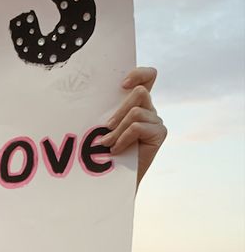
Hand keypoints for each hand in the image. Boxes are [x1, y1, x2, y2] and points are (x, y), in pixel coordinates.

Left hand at [101, 67, 166, 186]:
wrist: (115, 178)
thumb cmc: (105, 151)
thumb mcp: (105, 126)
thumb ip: (108, 111)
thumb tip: (91, 94)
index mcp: (137, 103)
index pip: (149, 77)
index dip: (139, 74)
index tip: (122, 85)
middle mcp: (150, 110)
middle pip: (140, 93)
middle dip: (119, 111)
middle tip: (105, 129)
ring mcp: (156, 121)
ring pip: (136, 112)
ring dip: (118, 129)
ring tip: (107, 144)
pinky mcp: (159, 133)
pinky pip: (138, 127)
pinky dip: (123, 138)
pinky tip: (116, 150)